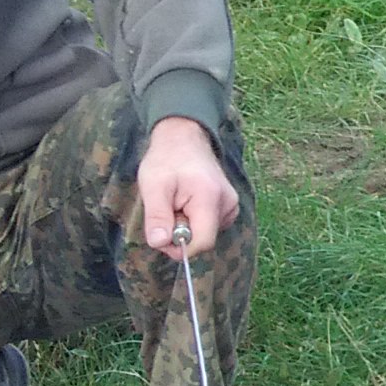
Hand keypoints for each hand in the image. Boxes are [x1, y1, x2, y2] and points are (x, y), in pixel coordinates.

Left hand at [138, 115, 237, 257]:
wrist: (185, 138)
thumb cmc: (166, 160)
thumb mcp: (153, 186)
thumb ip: (157, 216)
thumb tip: (159, 244)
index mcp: (209, 198)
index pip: (203, 242)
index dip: (180, 247)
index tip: (162, 236)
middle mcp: (228, 203)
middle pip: (204, 239)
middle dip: (181, 235)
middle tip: (167, 211)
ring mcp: (232, 205)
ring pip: (207, 234)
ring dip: (187, 227)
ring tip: (177, 203)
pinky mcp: (230, 206)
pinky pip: (211, 226)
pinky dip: (196, 221)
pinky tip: (187, 203)